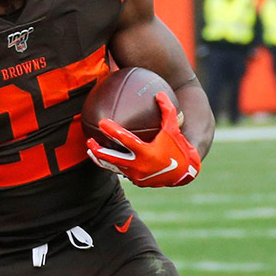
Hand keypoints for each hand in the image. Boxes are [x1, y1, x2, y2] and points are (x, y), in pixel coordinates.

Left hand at [86, 93, 200, 187]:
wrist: (186, 173)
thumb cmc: (178, 147)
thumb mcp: (173, 129)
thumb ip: (167, 111)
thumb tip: (159, 93)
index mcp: (146, 153)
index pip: (125, 140)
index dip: (112, 131)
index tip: (102, 122)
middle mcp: (138, 166)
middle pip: (112, 159)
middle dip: (98, 150)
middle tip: (89, 140)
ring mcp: (136, 176)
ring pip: (113, 167)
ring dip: (100, 159)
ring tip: (90, 150)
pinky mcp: (137, 182)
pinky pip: (121, 171)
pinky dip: (113, 164)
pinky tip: (106, 157)